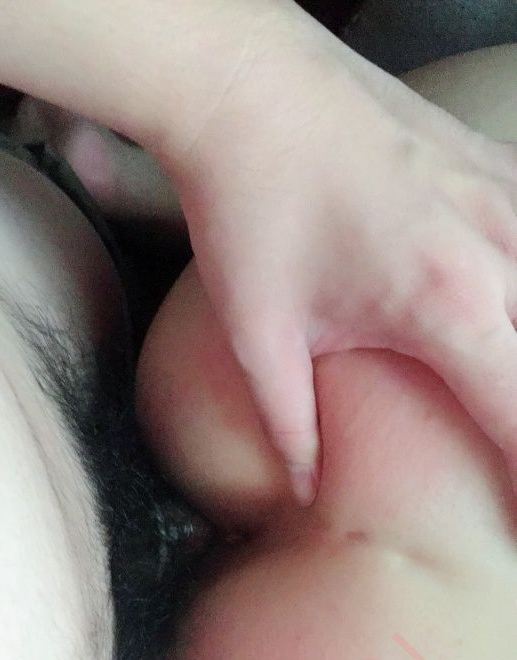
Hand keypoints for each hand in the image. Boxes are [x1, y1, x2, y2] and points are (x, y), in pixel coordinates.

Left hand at [169, 6, 516, 502]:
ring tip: (508, 399)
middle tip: (509, 467)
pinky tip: (509, 319)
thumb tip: (307, 493)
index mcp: (448, 303)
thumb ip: (293, 428)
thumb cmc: (251, 206)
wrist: (247, 87)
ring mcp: (510, 200)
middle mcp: (502, 249)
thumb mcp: (261, 335)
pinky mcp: (500, 170)